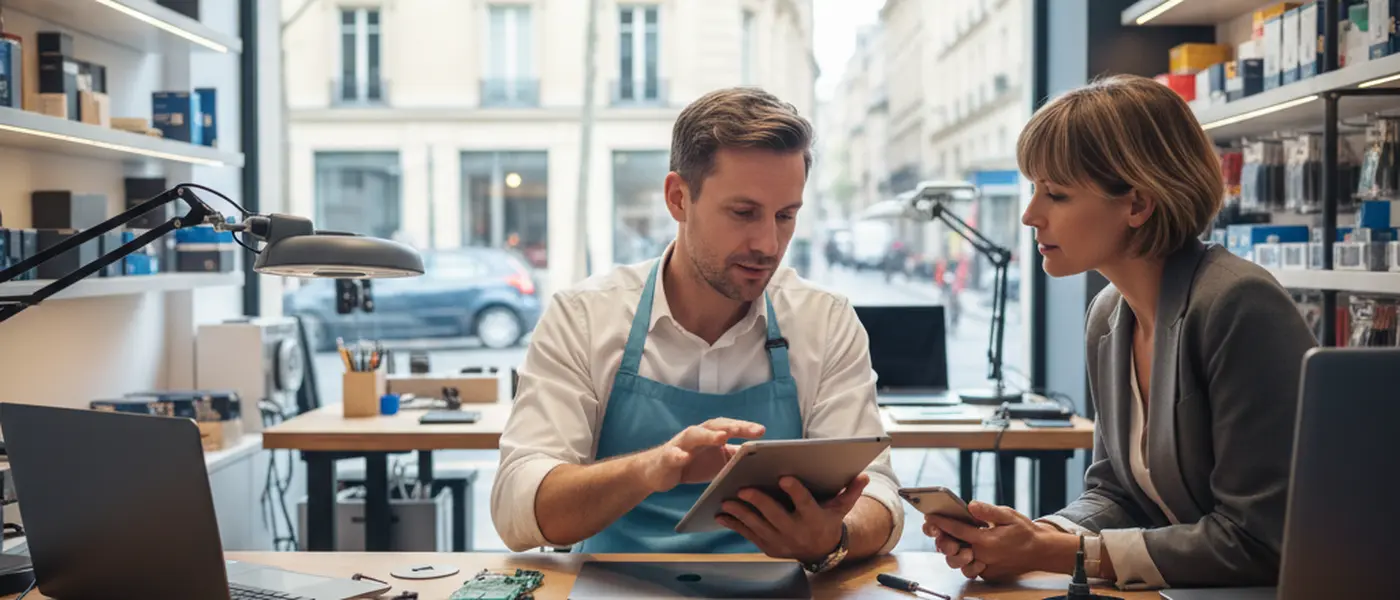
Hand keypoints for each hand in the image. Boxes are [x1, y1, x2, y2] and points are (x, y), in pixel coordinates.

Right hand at [643, 418, 764, 492]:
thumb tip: (762, 457)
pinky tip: (683, 458)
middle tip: (749, 430)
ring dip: (708, 435)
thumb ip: (736, 456)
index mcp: (711, 435)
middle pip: (716, 426)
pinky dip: (678, 455)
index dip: (745, 427)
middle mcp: (697, 435)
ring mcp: (681, 444)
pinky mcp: (667, 457)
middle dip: (733, 427)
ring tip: (722, 437)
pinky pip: (673, 455)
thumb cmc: (692, 463)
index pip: (730, 427)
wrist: (658, 472)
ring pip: (695, 434)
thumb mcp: (718, 461)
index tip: (762, 430)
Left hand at [715, 473, 868, 562]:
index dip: (795, 491)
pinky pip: (748, 535)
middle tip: (743, 488)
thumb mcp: (840, 508)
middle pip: (775, 515)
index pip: (804, 503)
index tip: (784, 477)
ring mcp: (780, 542)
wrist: (820, 551)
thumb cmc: (827, 521)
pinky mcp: (768, 547)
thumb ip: (851, 492)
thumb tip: (863, 475)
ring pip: (757, 526)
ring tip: (727, 500)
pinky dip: (734, 525)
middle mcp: (796, 531)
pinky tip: (722, 514)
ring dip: (740, 513)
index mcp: (814, 518)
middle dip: (758, 502)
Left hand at [925, 501, 1055, 581]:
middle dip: (942, 540)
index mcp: (986, 540)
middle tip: (937, 530)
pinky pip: (971, 569)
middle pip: (952, 550)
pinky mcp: (988, 573)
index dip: (941, 522)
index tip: (930, 516)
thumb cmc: (1025, 532)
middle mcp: (983, 556)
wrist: (1040, 551)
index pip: (956, 530)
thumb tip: (970, 506)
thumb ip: (988, 511)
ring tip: (950, 541)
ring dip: (953, 553)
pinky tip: (966, 549)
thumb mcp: (1008, 515)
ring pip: (959, 564)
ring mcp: (985, 567)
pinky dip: (966, 560)